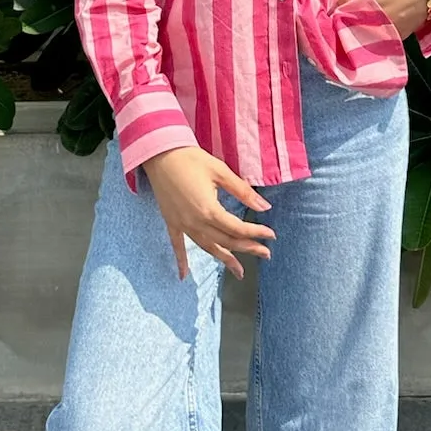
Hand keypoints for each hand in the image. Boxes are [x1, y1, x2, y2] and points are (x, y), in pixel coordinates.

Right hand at [139, 145, 274, 280]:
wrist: (159, 154)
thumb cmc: (191, 159)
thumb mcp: (221, 171)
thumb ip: (243, 191)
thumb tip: (264, 206)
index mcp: (210, 210)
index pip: (238, 228)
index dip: (257, 233)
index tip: (271, 235)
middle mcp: (196, 222)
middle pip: (226, 241)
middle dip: (248, 248)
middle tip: (266, 254)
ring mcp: (182, 224)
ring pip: (208, 247)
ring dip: (225, 259)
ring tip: (239, 271)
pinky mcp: (171, 222)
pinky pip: (177, 245)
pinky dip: (181, 261)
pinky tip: (183, 276)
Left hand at [335, 0, 430, 38]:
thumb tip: (334, 7)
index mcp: (372, 11)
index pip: (346, 22)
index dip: (338, 20)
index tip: (332, 17)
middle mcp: (381, 27)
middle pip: (356, 33)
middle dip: (347, 29)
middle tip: (341, 23)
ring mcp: (391, 35)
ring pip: (368, 39)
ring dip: (359, 34)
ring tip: (356, 25)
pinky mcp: (400, 38)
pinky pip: (382, 42)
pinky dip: (374, 37)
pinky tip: (371, 30)